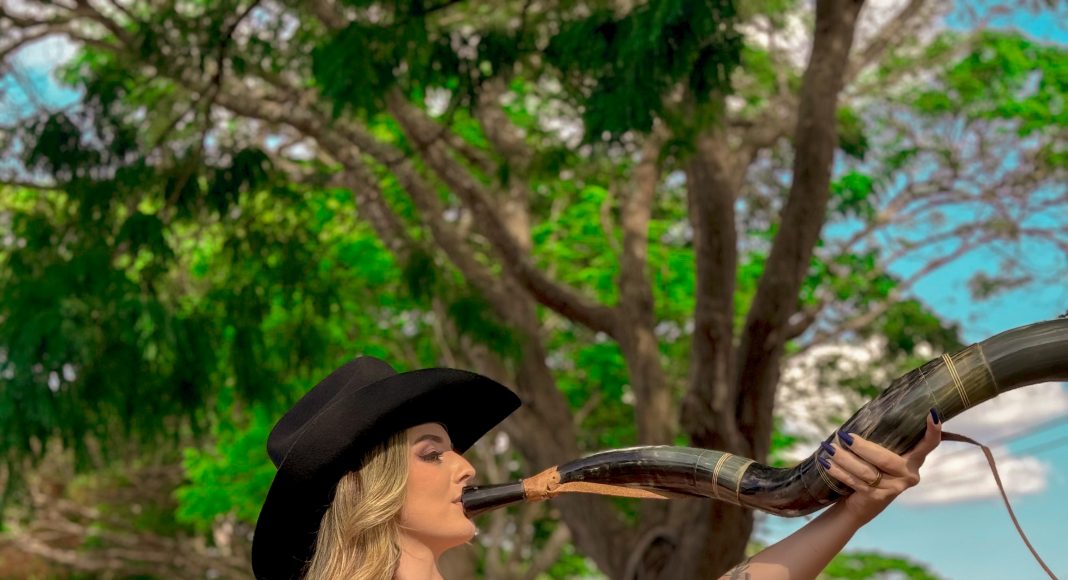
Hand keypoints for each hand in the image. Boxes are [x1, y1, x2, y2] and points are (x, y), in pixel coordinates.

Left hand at [821, 410, 941, 525]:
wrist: (862, 505)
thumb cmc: (873, 470)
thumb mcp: (882, 456)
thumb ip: (882, 441)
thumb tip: (862, 417)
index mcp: (914, 461)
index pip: (928, 445)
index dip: (932, 431)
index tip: (932, 414)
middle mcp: (909, 475)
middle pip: (885, 459)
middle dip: (861, 447)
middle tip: (844, 436)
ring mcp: (894, 488)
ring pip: (866, 471)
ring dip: (844, 458)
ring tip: (829, 448)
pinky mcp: (877, 498)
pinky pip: (855, 481)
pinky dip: (839, 471)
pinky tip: (826, 463)